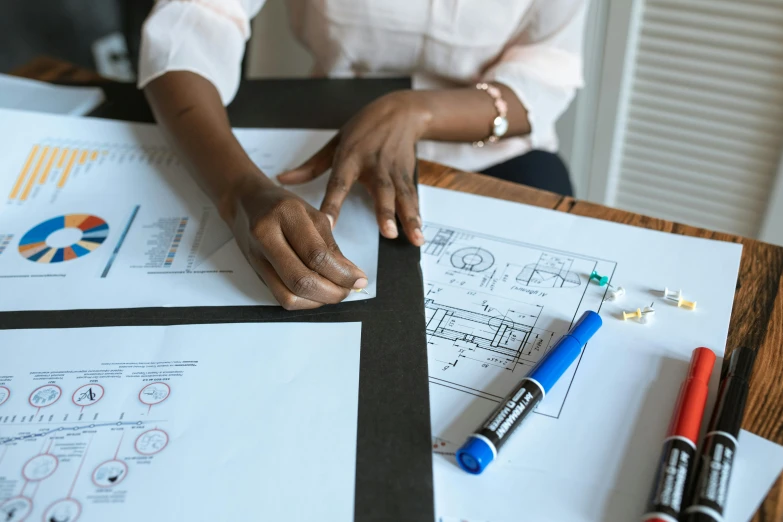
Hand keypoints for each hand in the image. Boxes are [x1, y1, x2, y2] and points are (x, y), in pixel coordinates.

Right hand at [228, 175, 367, 309]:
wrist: (246, 203)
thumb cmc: (283, 206)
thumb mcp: (313, 214)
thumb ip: (331, 245)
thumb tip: (351, 275)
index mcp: (286, 214)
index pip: (316, 254)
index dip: (342, 273)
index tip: (359, 278)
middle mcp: (267, 236)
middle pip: (301, 280)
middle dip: (331, 292)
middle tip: (348, 290)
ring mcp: (258, 257)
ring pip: (289, 295)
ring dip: (318, 301)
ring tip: (335, 292)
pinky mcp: (256, 272)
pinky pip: (281, 297)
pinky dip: (305, 301)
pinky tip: (318, 293)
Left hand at [277, 91, 430, 245]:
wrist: (400, 112)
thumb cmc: (364, 128)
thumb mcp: (335, 142)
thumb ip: (311, 166)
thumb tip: (282, 179)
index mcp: (351, 157)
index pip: (339, 183)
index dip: (333, 204)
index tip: (328, 224)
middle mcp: (375, 164)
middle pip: (380, 190)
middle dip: (384, 212)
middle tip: (387, 233)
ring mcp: (393, 170)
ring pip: (402, 196)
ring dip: (408, 218)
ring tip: (413, 238)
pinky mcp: (407, 175)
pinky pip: (412, 197)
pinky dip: (417, 216)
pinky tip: (419, 235)